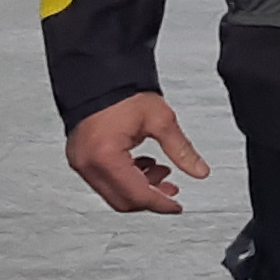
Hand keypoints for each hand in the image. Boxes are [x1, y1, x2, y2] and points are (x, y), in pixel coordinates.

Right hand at [68, 92, 210, 214]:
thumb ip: (182, 150)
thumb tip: (199, 170)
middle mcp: (88, 164)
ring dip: (139, 187)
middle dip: (150, 197)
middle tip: (171, 189)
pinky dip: (125, 178)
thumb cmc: (122, 91)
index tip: (176, 205)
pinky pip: (103, 180)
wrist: (98, 74)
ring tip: (160, 171)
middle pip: (123, 200)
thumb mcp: (160, 120)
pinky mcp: (79, 157)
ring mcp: (80, 162)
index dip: (161, 204)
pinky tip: (142, 165)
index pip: (137, 195)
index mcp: (106, 157)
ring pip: (113, 192)